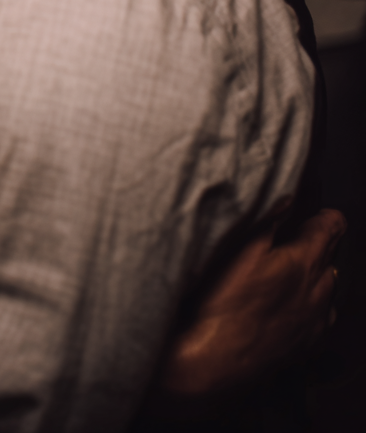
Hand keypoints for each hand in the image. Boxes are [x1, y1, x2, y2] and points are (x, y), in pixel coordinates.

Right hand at [158, 207, 345, 403]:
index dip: (326, 218)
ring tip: (296, 272)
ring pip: (329, 288)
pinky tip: (295, 306)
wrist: (221, 356)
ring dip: (318, 276)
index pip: (331, 229)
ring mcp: (318, 319)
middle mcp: (320, 289)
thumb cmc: (227, 299)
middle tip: (299, 237)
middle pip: (332, 257)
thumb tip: (288, 198)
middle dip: (320, 245)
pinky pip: (323, 317)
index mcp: (305, 260)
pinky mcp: (310, 343)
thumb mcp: (241, 249)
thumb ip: (269, 221)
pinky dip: (314, 306)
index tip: (320, 213)